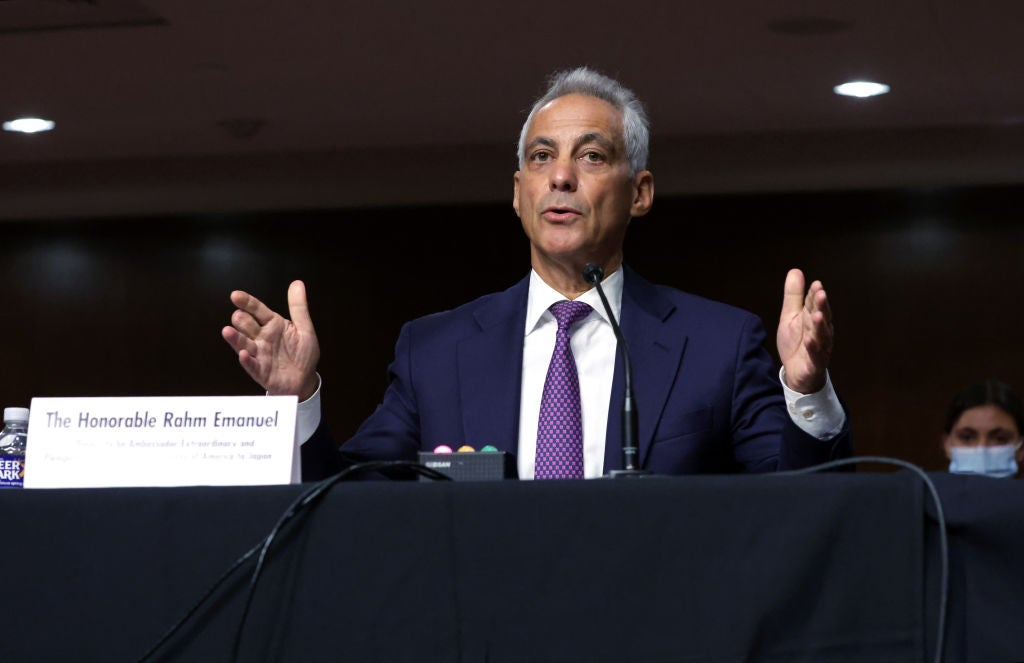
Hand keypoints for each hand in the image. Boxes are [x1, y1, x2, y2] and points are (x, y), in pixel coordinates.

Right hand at [221, 280, 320, 399]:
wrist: (305, 379)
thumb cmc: (303, 354)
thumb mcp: (304, 328)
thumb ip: (299, 307)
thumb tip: (297, 283)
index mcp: (273, 325)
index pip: (257, 310)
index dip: (247, 302)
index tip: (236, 295)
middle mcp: (262, 338)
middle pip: (247, 325)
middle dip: (241, 320)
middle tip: (239, 316)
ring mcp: (260, 354)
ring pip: (244, 344)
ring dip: (236, 338)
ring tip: (227, 331)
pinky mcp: (261, 371)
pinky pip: (252, 365)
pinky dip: (247, 360)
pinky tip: (243, 354)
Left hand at [776, 268, 832, 393]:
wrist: (796, 372)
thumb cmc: (796, 342)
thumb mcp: (790, 316)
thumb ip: (793, 296)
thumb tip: (796, 271)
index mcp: (814, 319)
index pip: (815, 305)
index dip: (815, 295)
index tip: (816, 284)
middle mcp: (821, 332)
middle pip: (822, 317)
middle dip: (822, 306)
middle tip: (821, 294)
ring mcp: (820, 347)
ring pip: (822, 335)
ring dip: (820, 325)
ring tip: (817, 315)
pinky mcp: (815, 363)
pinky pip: (816, 355)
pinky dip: (813, 348)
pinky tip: (809, 341)